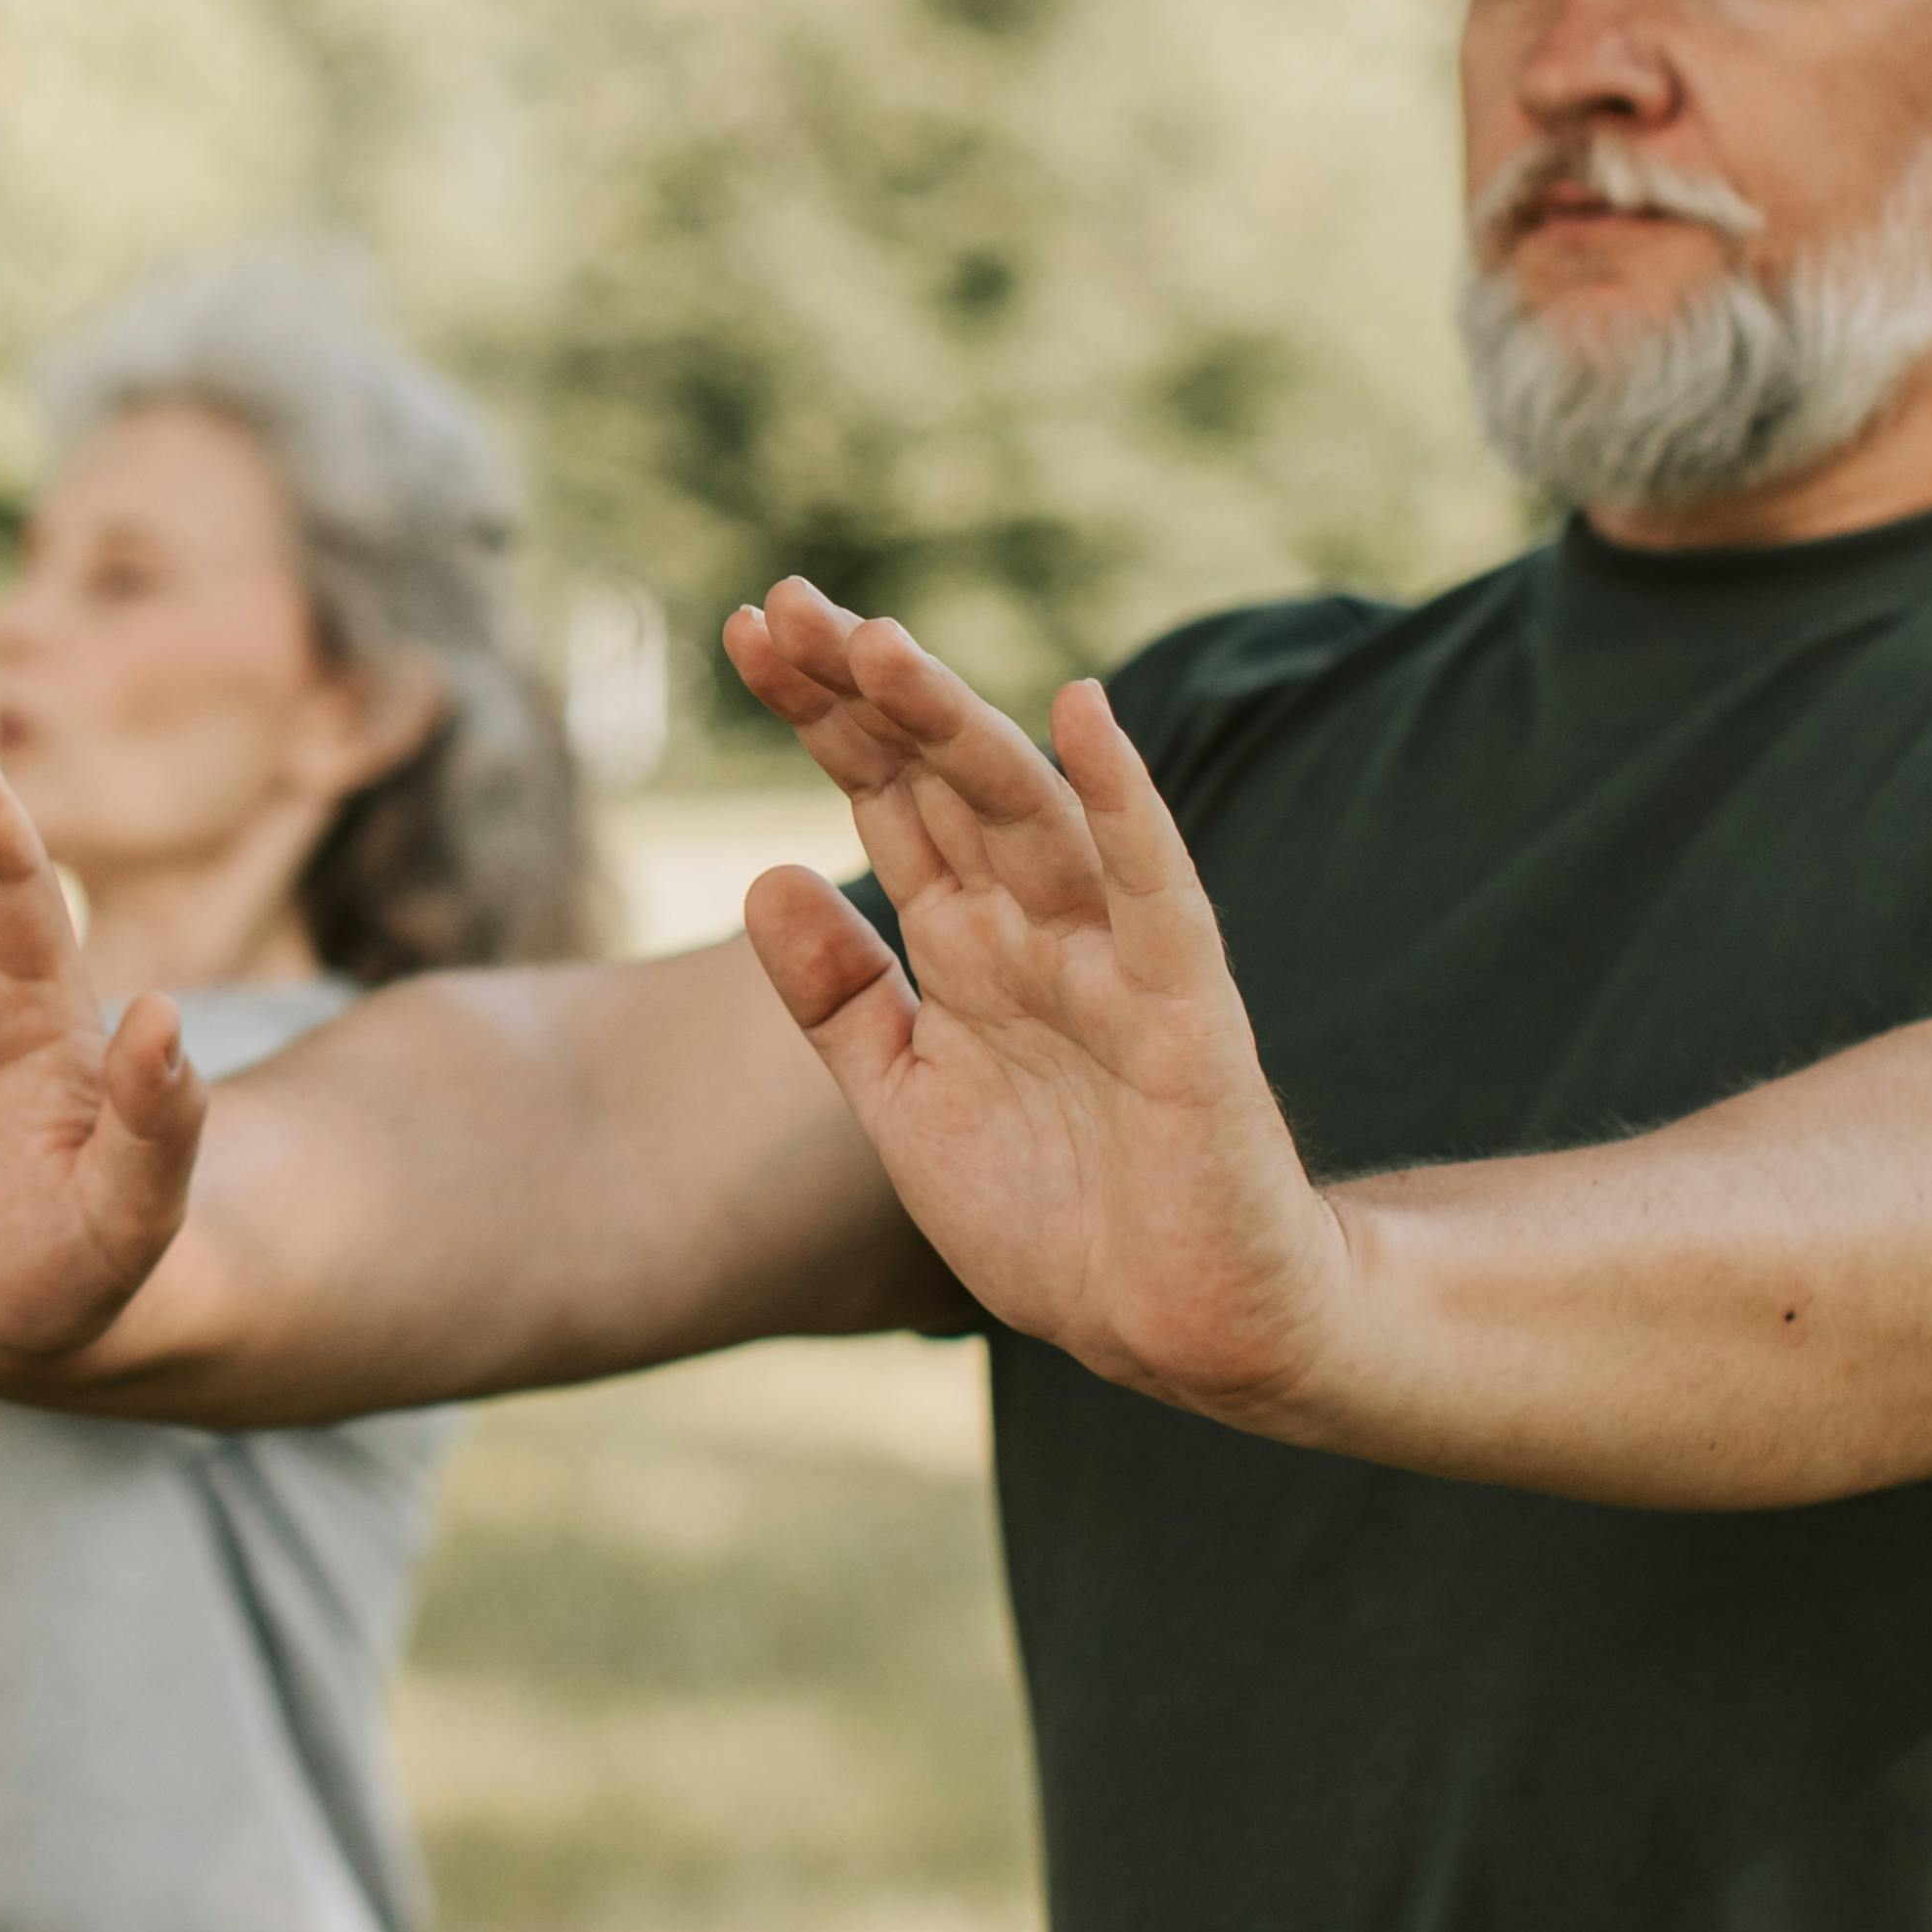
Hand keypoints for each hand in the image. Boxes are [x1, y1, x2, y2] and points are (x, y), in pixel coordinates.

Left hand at [722, 580, 1350, 1423]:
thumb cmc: (1053, 1216)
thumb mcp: (905, 1105)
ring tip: (876, 645)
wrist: (1174, 1328)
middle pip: (943, 780)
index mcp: (966, 944)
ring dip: (953, 724)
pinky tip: (1083, 716)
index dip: (823, 716)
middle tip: (786, 604)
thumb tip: (764, 873)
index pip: (886, 799)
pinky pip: (1155, 887)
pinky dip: (1123, 802)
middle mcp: (1034, 927)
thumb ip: (839, 1000)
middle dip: (866, 693)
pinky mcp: (1183, 1007)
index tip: (748, 630)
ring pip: (1026, 812)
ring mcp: (1110, 956)